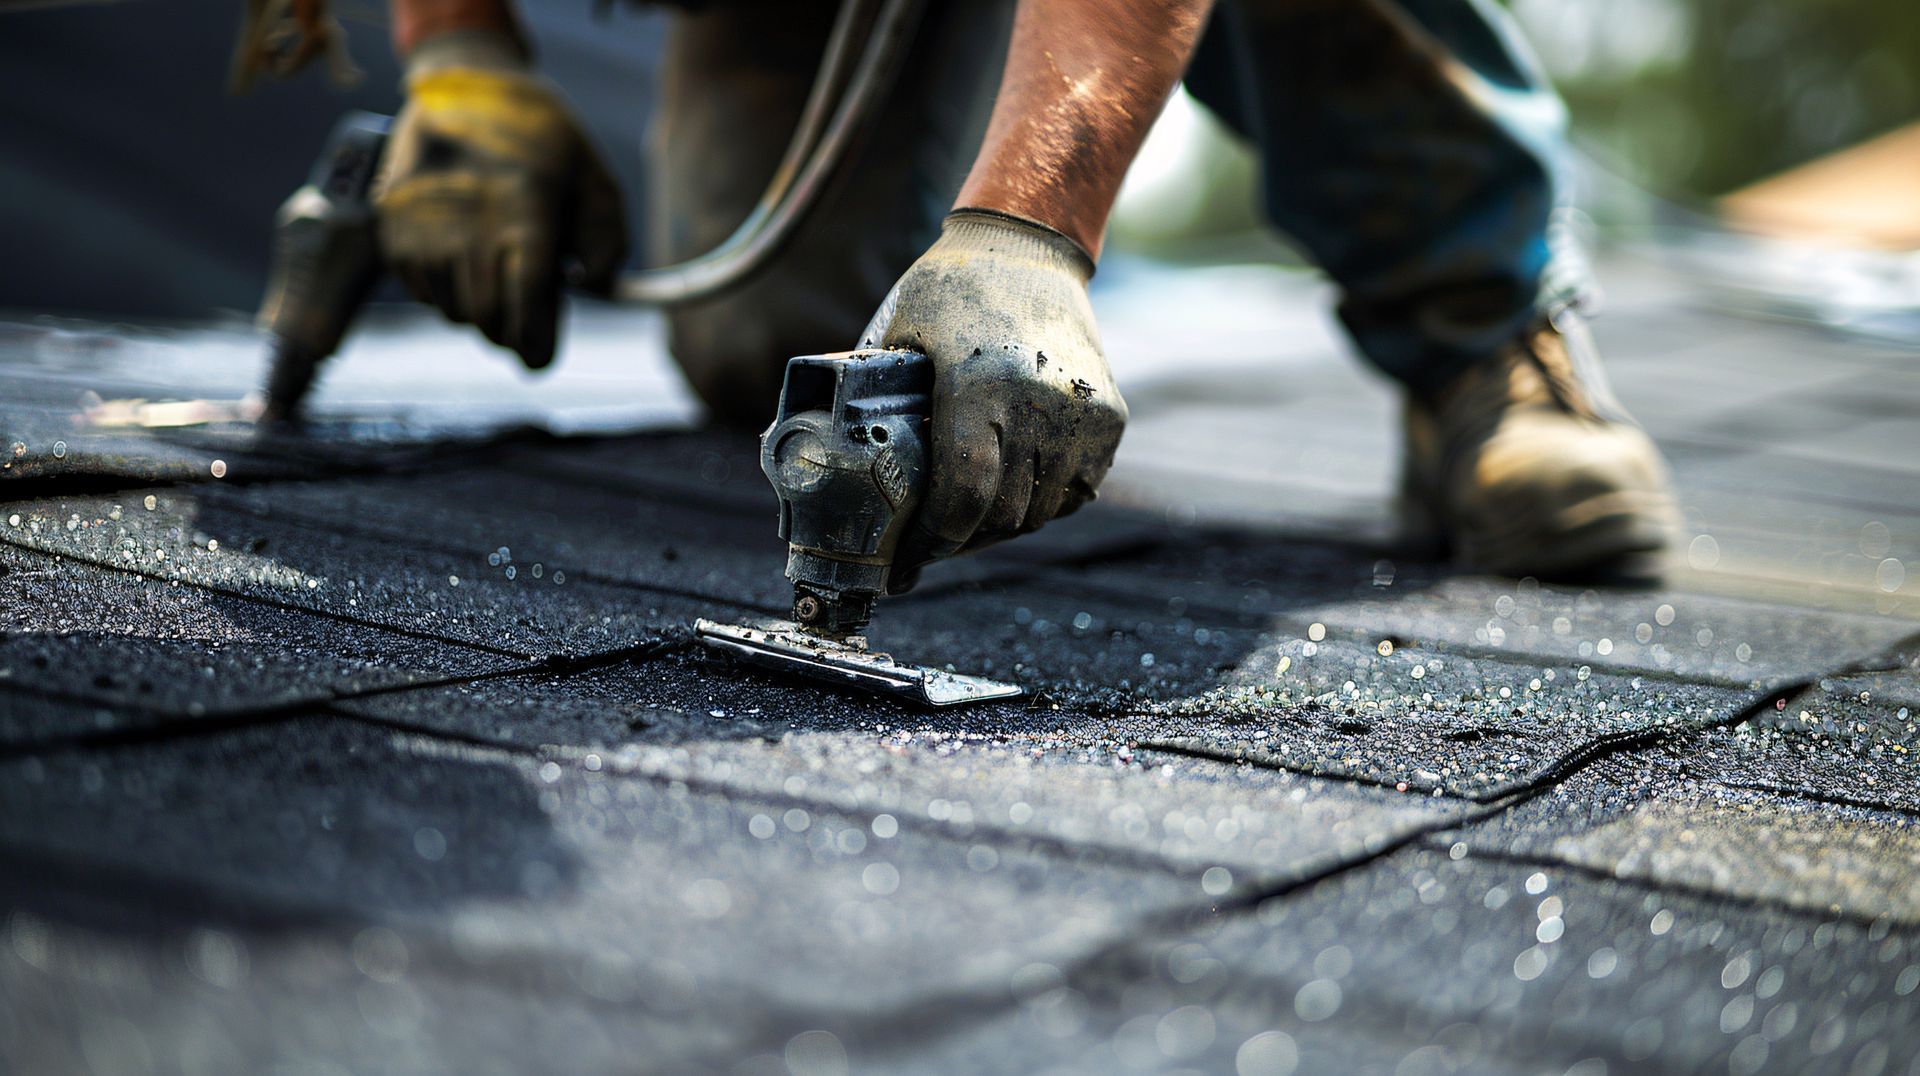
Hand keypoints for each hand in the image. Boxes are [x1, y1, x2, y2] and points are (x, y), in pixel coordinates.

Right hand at [375, 30, 626, 368]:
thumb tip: (590, 288)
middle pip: (489, 324)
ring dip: (480, 308)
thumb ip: (606, 240)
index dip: (535, 347)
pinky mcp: (394, 233)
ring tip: (495, 267)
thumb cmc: (539, 135)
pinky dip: (448, 289)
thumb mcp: (593, 176)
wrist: (461, 84)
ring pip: (456, 314)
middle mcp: (466, 232)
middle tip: (527, 311)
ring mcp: (424, 233)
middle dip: (512, 330)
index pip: (525, 313)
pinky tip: (464, 253)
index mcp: (523, 219)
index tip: (540, 358)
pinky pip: (427, 295)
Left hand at [860, 209, 1126, 591]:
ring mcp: (1083, 413)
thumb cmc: (948, 293)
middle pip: (1002, 514)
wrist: (1027, 248)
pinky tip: (1009, 492)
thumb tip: (835, 477)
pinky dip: (1041, 503)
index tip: (905, 561)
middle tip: (928, 545)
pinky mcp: (1110, 417)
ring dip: (1001, 526)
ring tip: (965, 522)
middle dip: (959, 540)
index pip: (964, 496)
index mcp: (981, 384)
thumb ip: (872, 405)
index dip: (932, 542)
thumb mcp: (894, 338)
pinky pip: (1075, 492)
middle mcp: (1041, 402)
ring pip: (1040, 512)